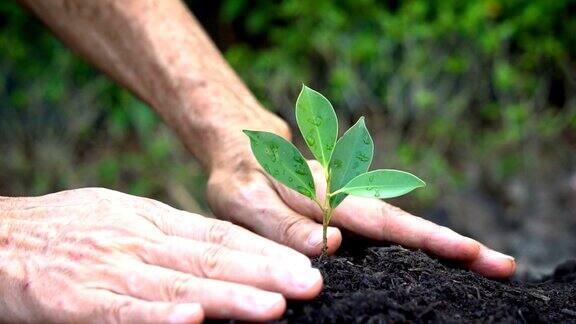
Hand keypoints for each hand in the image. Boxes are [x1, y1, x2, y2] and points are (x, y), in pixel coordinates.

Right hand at [0, 188, 320, 322]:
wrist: (1, 237)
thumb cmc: (68, 230)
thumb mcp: (126, 219)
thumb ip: (170, 236)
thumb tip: (218, 251)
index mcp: (154, 221)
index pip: (220, 236)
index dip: (264, 251)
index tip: (304, 263)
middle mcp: (141, 242)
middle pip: (212, 258)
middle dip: (265, 272)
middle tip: (310, 284)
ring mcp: (111, 269)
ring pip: (180, 284)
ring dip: (229, 296)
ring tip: (273, 306)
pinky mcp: (78, 299)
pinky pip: (123, 310)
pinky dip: (158, 316)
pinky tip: (192, 322)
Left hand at [207, 149, 515, 278]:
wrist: (243, 149)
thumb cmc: (240, 178)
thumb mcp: (244, 200)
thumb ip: (280, 223)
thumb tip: (330, 247)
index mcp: (324, 196)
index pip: (380, 222)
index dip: (423, 240)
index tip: (468, 254)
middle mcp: (346, 198)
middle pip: (404, 224)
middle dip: (451, 244)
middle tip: (503, 264)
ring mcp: (349, 203)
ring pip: (399, 225)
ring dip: (443, 243)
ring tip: (490, 263)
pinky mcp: (346, 210)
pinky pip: (384, 227)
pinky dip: (418, 241)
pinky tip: (443, 259)